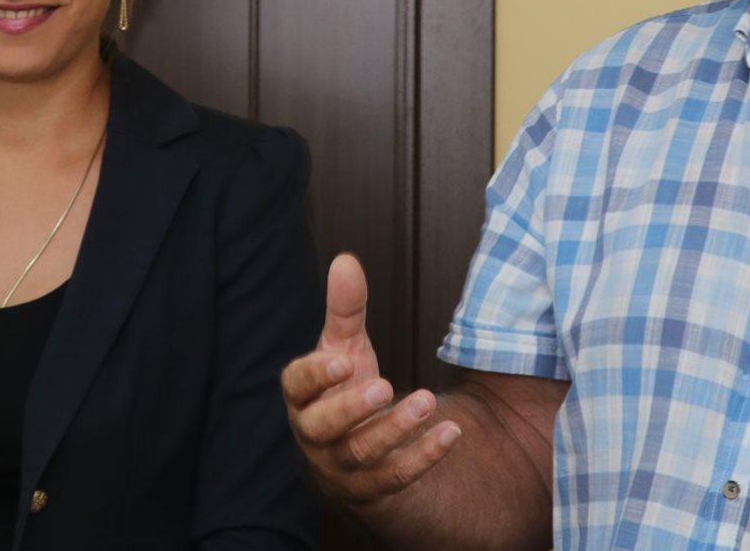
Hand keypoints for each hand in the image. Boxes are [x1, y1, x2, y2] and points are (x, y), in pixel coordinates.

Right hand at [280, 253, 461, 503]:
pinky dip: (426, 455)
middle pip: (324, 428)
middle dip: (352, 409)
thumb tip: (346, 261)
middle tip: (382, 386)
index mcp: (303, 398)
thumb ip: (345, 309)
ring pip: (363, 454)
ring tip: (426, 401)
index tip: (342, 360)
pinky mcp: (374, 487)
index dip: (316, 375)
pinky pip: (398, 476)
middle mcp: (316, 436)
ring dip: (396, 428)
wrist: (355, 447)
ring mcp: (343, 466)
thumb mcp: (343, 346)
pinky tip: (451, 431)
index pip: (298, 387)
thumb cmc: (344, 387)